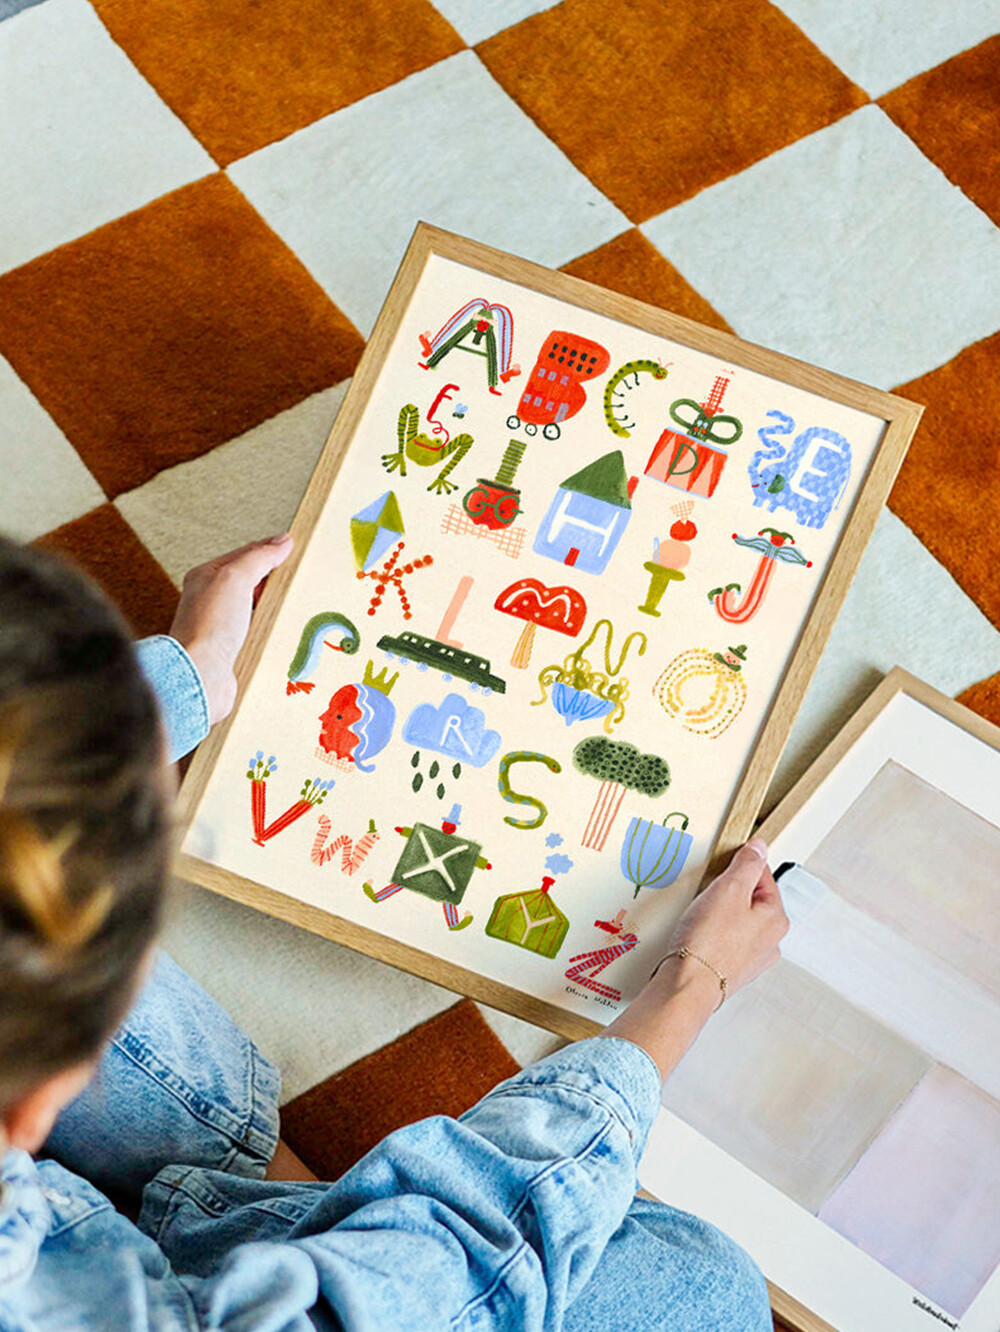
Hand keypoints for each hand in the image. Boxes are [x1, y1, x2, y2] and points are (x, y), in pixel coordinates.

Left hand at [169, 534, 293, 725]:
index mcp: (205, 577)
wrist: (201, 674)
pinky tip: (279, 629)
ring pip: (254, 607)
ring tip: (290, 600)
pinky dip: (270, 629)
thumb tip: (281, 542)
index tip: (291, 547)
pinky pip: (257, 632)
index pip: (243, 554)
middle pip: (250, 581)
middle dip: (272, 578)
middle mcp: (210, 600)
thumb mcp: (236, 578)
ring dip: (272, 606)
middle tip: (294, 573)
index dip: (268, 550)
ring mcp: (220, 626)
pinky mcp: (231, 649)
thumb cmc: (208, 628)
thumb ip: (259, 557)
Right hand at [599, 838, 787, 1081]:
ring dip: (718, 913)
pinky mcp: (731, 969)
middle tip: (708, 894)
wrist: (687, 987)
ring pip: (736, 920)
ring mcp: (751, 958)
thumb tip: (760, 847)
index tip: (722, 867)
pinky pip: (724, 940)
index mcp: (776, 919)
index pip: (763, 876)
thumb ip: (747, 864)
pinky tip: (696, 934)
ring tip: (698, 916)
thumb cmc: (708, 942)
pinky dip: (711, 934)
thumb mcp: (729, 889)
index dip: (739, 866)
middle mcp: (770, 941)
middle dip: (726, 892)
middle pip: (749, 899)